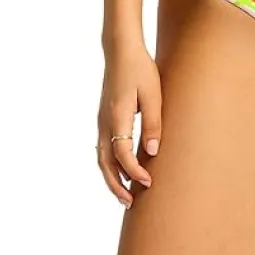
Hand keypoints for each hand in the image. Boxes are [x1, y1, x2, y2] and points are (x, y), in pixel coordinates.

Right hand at [96, 40, 162, 207]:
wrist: (121, 51)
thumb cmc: (140, 70)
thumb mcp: (153, 94)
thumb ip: (152, 123)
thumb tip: (152, 153)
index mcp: (117, 116)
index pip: (122, 153)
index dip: (134, 171)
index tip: (148, 182)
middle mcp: (104, 122)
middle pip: (105, 163)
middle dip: (116, 185)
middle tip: (131, 203)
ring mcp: (101, 121)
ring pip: (102, 158)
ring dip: (111, 178)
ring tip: (125, 194)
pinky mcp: (104, 119)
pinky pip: (103, 148)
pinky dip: (110, 164)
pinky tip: (122, 170)